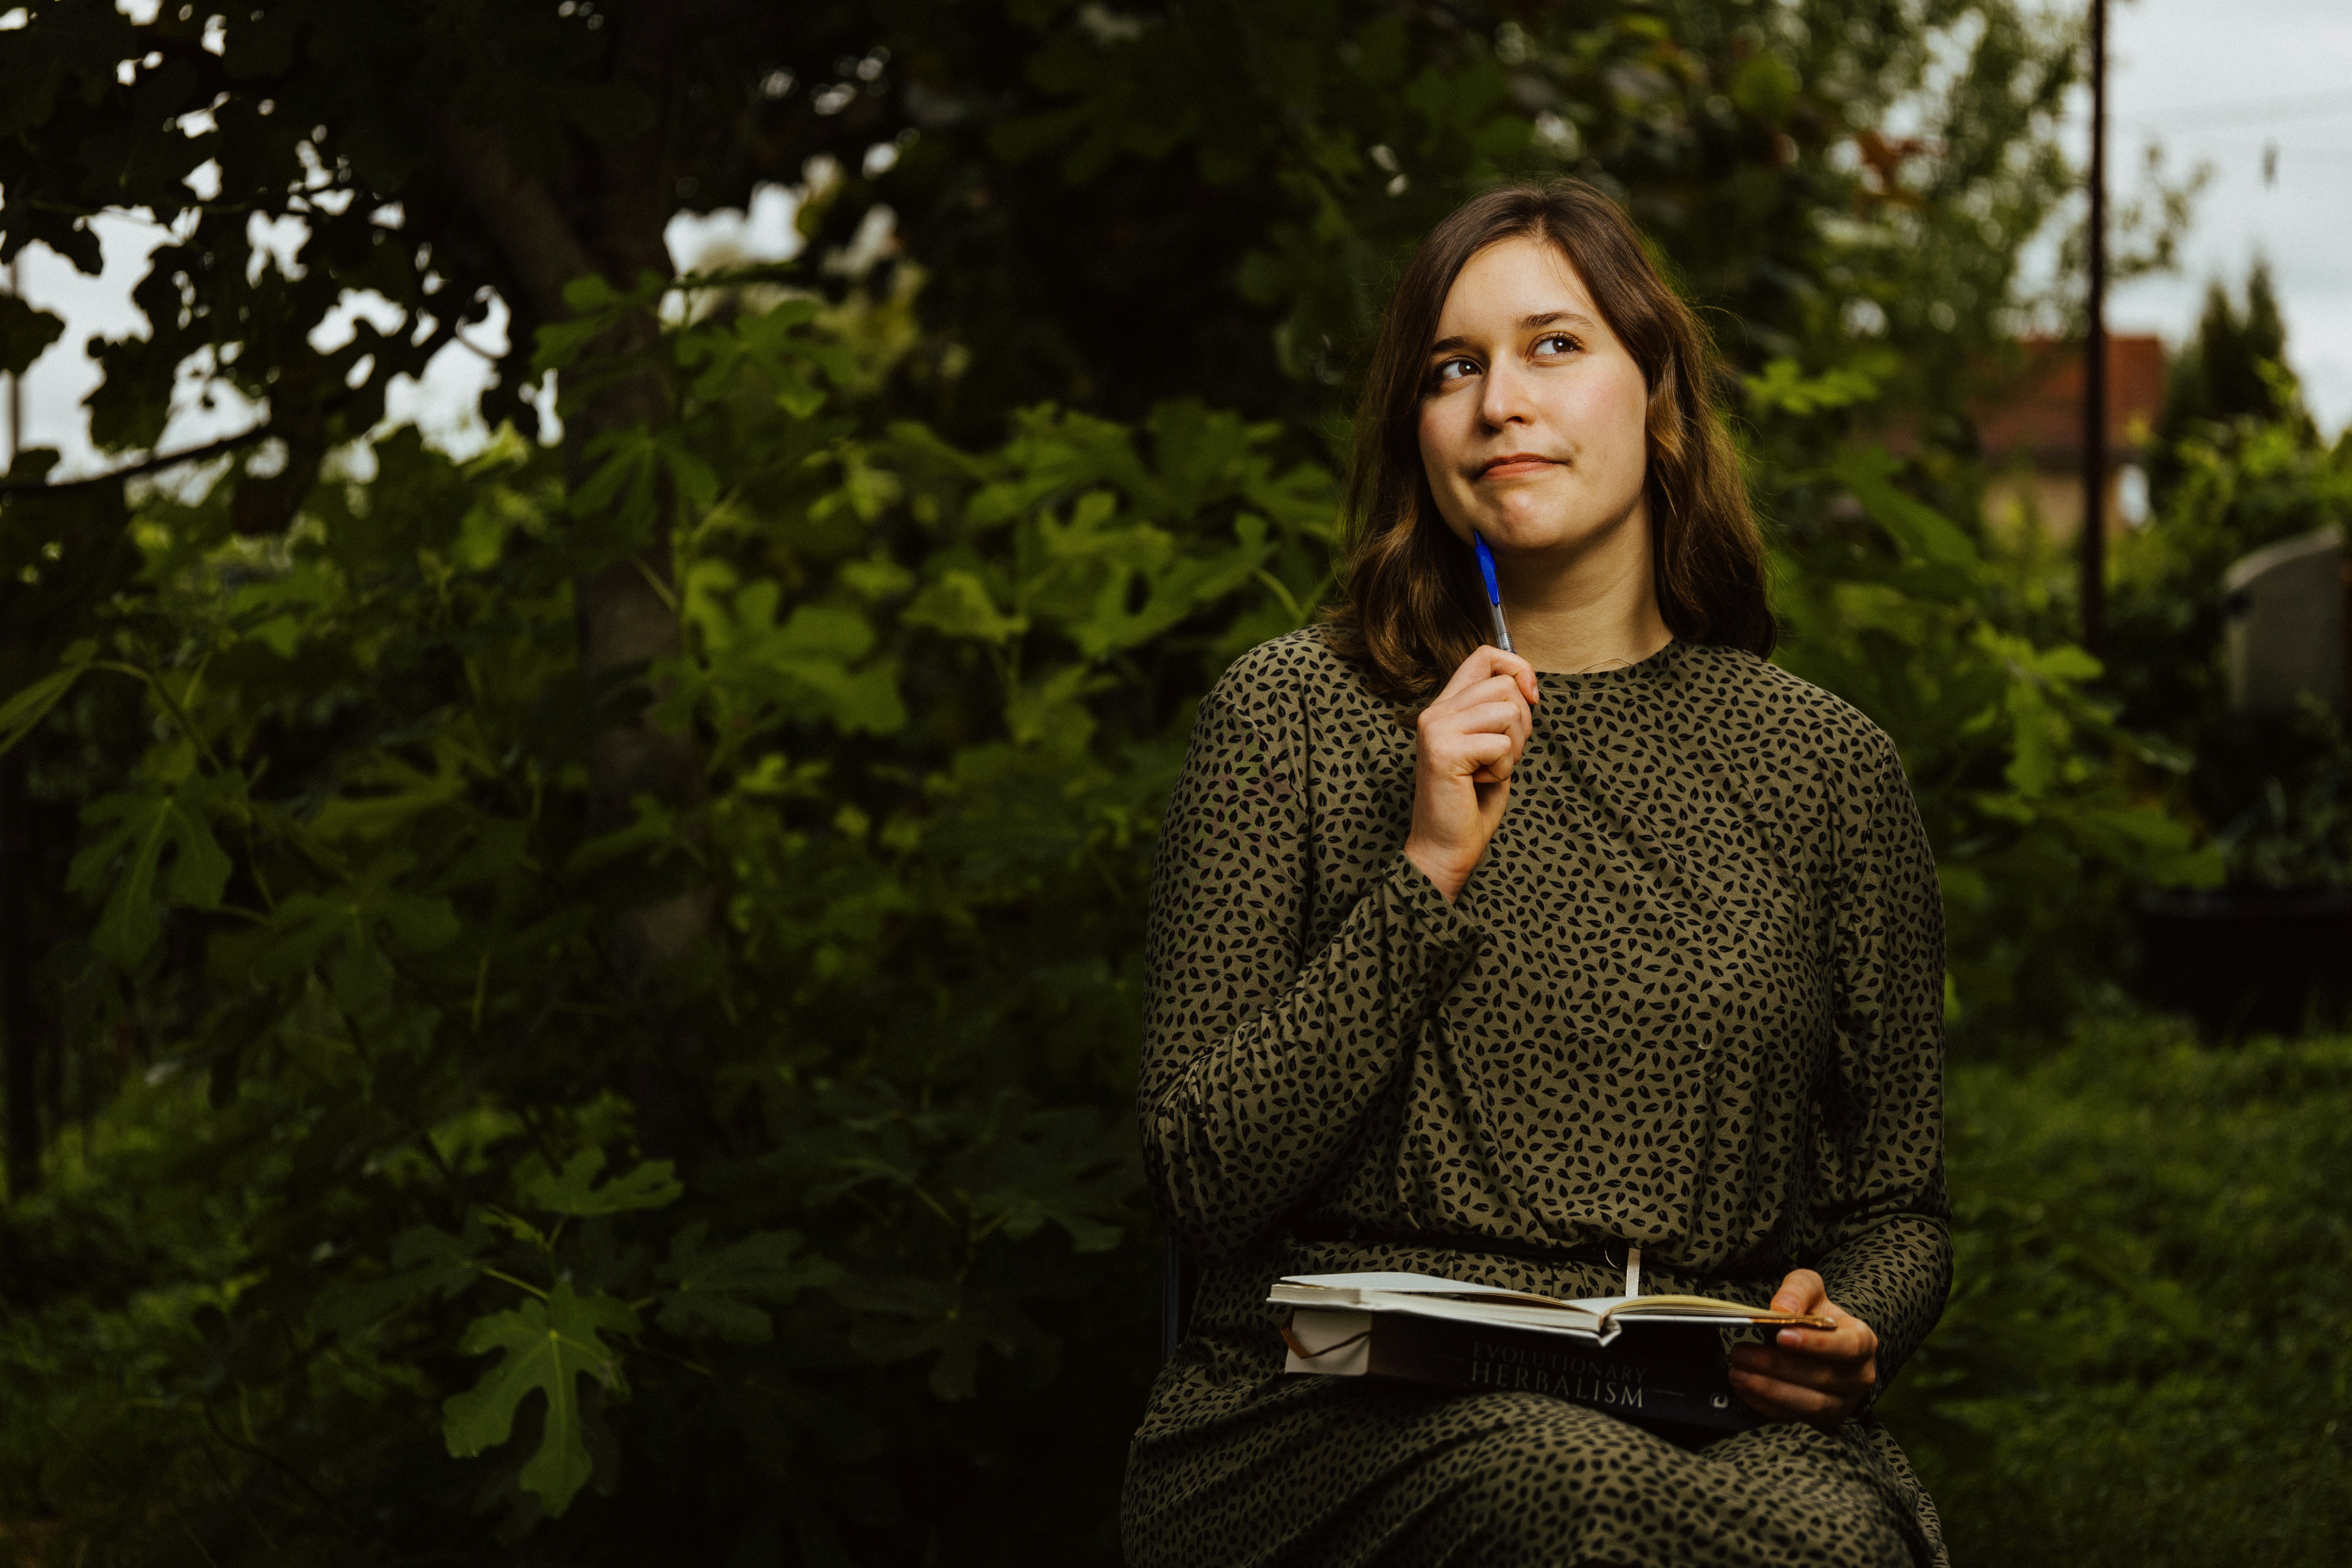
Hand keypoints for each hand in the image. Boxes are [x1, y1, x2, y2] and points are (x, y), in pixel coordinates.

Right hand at [1404, 645, 1537, 902]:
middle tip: (1505, 755)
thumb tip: (1526, 685)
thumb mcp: (1491, 746)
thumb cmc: (1472, 802)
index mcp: (1446, 707)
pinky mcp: (1444, 751)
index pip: (1484, 657)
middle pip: (1503, 685)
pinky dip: (1504, 768)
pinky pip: (1501, 743)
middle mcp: (1436, 712)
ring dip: (1514, 748)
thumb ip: (1499, 713)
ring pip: (1506, 711)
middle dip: (1523, 722)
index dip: (1517, 668)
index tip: (1532, 698)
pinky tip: (1481, 783)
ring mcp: (1436, 729)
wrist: (1445, 847)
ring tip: (1490, 770)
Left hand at [1727, 1268, 1878, 1427]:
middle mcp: (1859, 1377)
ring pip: (1809, 1404)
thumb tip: (1781, 1308)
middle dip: (1778, 1366)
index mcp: (1863, 1341)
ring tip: (1737, 1373)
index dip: (1815, 1344)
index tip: (1780, 1336)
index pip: (1848, 1346)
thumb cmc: (1815, 1313)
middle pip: (1823, 1377)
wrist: (1818, 1342)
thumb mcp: (1809, 1289)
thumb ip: (1798, 1290)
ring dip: (1769, 1389)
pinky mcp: (1822, 1420)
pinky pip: (1794, 1417)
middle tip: (1741, 1353)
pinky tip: (1743, 1387)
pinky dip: (1765, 1404)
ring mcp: (1842, 1403)